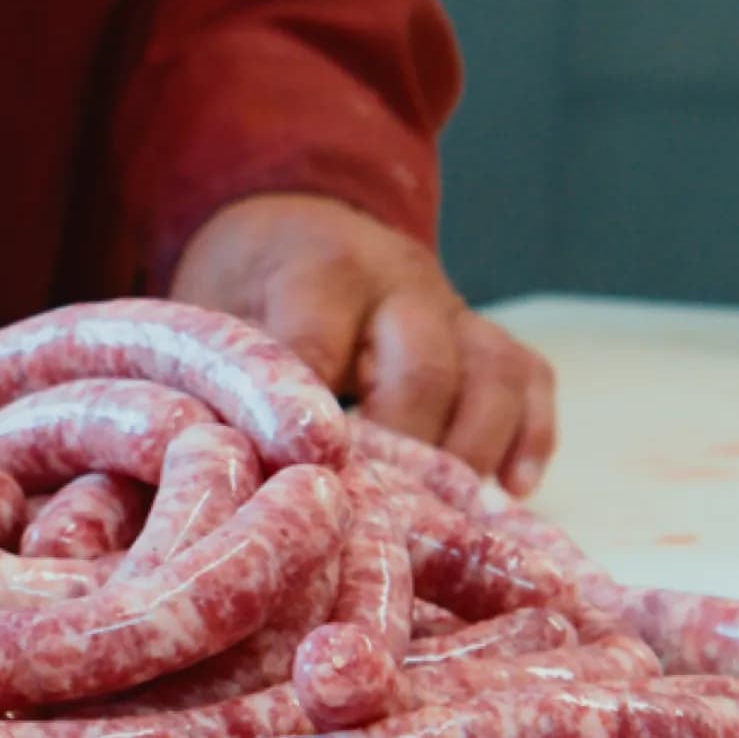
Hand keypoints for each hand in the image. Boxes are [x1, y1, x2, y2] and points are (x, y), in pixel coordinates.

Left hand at [172, 193, 556, 495]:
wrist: (294, 216)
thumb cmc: (243, 288)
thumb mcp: (209, 311)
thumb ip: (220, 380)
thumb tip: (221, 473)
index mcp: (316, 268)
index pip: (320, 345)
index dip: (311, 419)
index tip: (307, 478)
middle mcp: (398, 282)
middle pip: (425, 367)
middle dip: (406, 450)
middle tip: (379, 521)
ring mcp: (451, 307)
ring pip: (493, 373)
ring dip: (473, 452)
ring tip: (448, 518)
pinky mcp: (484, 333)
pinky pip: (529, 376)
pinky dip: (529, 434)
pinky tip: (514, 488)